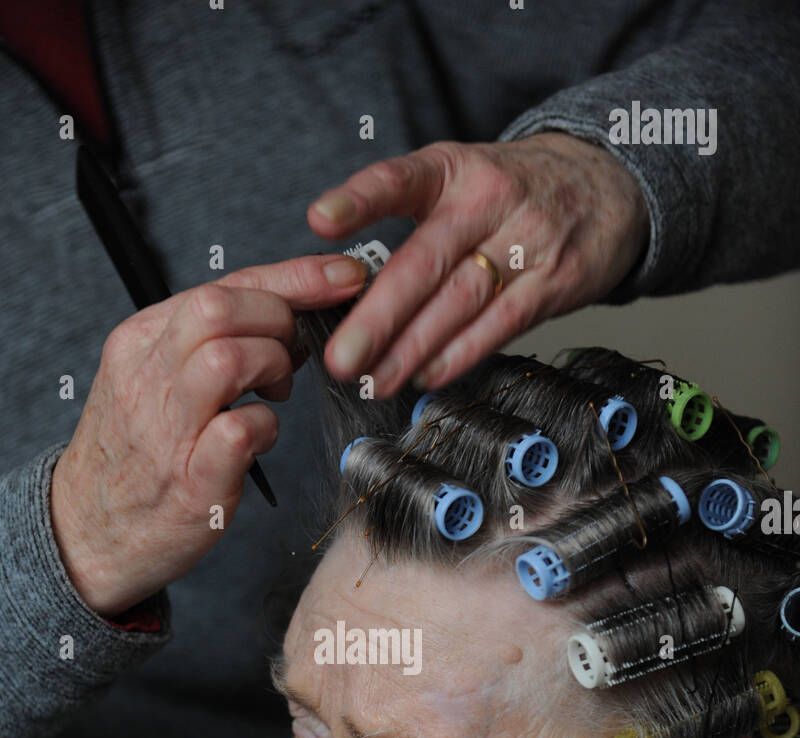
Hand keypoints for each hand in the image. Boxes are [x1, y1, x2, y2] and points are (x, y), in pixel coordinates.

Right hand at [50, 254, 366, 615]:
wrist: (85, 533)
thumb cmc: (136, 456)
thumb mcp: (155, 380)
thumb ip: (209, 344)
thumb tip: (288, 319)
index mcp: (141, 341)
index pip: (221, 286)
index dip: (293, 276)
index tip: (342, 276)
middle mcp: (146, 376)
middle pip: (220, 307)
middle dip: (278, 320)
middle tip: (290, 355)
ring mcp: (165, 430)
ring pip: (227, 357)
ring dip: (271, 367)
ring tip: (273, 393)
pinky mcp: (189, 481)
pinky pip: (239, 432)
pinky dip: (266, 427)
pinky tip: (260, 438)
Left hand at [306, 133, 648, 397]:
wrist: (605, 183)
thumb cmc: (513, 191)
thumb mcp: (460, 179)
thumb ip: (408, 220)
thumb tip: (344, 287)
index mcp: (452, 170)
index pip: (400, 179)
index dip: (359, 199)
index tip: (321, 221)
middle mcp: (487, 200)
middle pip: (424, 262)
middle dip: (378, 316)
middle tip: (342, 358)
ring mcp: (525, 240)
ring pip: (459, 300)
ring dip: (413, 348)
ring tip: (375, 380)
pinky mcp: (553, 279)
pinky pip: (500, 323)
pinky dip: (461, 353)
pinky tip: (428, 375)